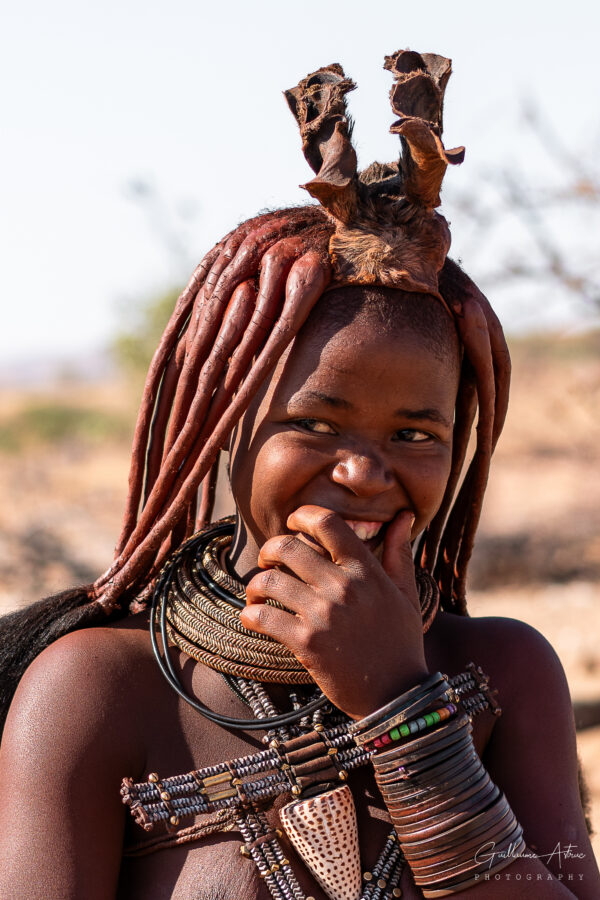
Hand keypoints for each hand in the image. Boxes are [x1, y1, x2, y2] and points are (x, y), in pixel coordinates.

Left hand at [240, 505, 429, 718]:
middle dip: (269, 549)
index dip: (302, 515)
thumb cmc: (400, 642)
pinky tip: (253, 617)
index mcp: (366, 571)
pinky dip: (249, 615)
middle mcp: (343, 587)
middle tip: (268, 560)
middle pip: (287, 546)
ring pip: (268, 580)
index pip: (327, 523)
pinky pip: (262, 616)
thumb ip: (399, 551)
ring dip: (255, 584)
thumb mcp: (406, 594)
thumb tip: (404, 515)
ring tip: (258, 593)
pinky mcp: (306, 643)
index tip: (293, 523)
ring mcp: (323, 615)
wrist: (396, 696)